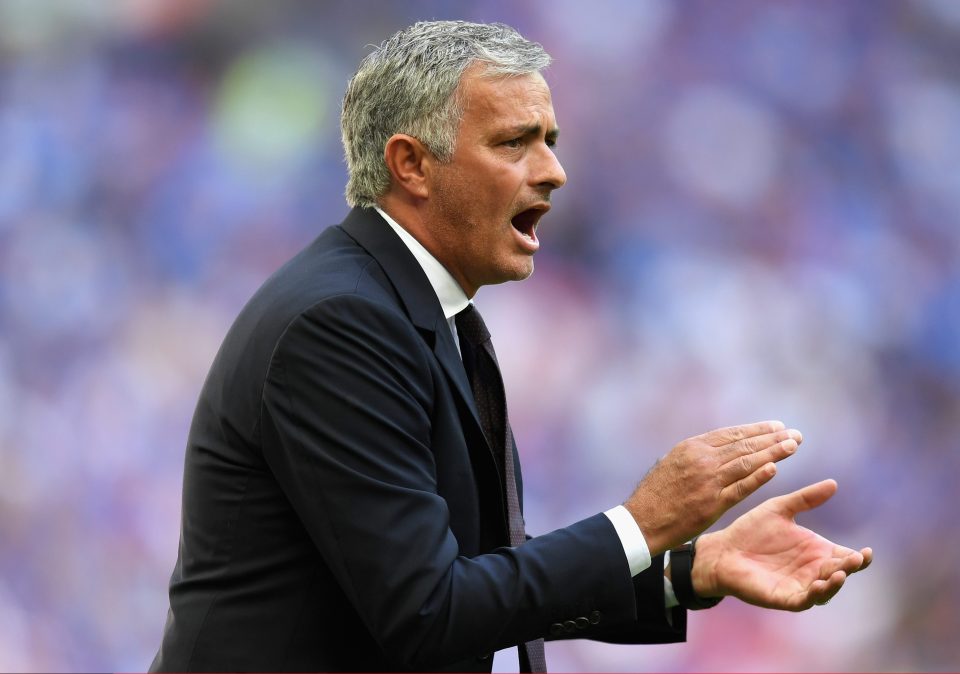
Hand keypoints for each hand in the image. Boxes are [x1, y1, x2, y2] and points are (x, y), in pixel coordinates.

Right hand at [624, 421, 801, 555]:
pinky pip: (740, 488)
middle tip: (796, 435)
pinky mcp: (712, 504)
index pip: (732, 434)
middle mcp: (702, 460)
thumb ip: (697, 455)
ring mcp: (708, 481)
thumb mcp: (672, 462)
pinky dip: (757, 478)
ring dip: (772, 453)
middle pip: (744, 445)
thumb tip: (719, 447)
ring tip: (793, 446)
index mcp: (692, 447)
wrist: (642, 520)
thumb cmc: (656, 493)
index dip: (757, 429)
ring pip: (746, 463)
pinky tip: (774, 469)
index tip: (778, 427)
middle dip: (772, 439)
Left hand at [692, 479, 872, 609]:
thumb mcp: (780, 509)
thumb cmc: (751, 530)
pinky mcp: (783, 597)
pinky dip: (814, 595)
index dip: (860, 558)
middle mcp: (812, 570)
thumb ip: (806, 498)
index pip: (845, 556)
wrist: (723, 549)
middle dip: (849, 568)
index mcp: (816, 550)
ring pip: (826, 590)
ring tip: (839, 573)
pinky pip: (804, 600)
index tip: (867, 552)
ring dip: (835, 584)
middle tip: (856, 559)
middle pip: (840, 573)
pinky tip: (817, 585)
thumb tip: (833, 483)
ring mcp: (800, 586)